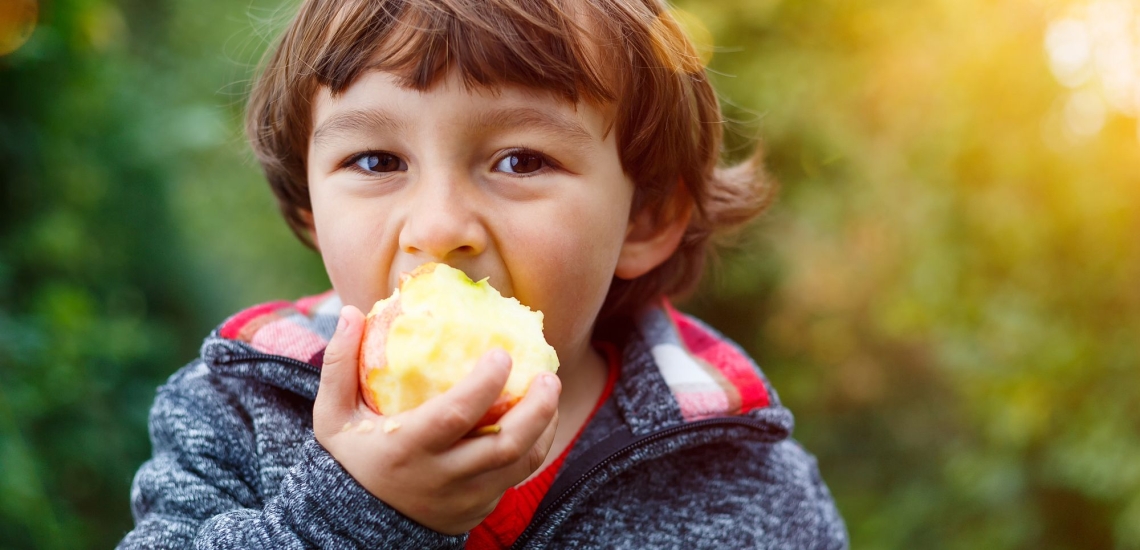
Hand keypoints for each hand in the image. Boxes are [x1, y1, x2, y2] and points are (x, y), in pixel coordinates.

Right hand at [312, 305, 561, 534]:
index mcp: (406, 450)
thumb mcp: (332, 418)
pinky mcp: (478, 509)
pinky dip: (534, 446)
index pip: (454, 416)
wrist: (358, 526)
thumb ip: (339, 367)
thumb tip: (352, 312)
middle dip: (536, 408)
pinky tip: (539, 419)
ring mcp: (465, 498)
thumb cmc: (350, 459)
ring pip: (520, 463)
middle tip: (549, 376)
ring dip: (544, 426)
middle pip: (504, 445)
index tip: (503, 354)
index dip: (484, 384)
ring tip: (550, 391)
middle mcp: (441, 477)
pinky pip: (516, 477)